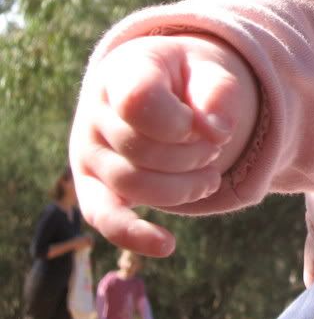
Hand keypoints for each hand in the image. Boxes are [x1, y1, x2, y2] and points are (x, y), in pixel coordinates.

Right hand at [69, 34, 257, 256]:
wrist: (164, 91)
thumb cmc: (187, 80)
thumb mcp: (208, 72)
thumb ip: (218, 93)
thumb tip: (219, 130)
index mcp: (123, 73)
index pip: (138, 101)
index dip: (180, 122)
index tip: (205, 125)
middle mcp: (95, 113)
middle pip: (141, 149)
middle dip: (194, 155)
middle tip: (216, 147)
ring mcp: (89, 153)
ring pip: (133, 185)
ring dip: (184, 188)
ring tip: (210, 177)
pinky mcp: (93, 188)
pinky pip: (104, 219)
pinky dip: (134, 235)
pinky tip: (166, 246)